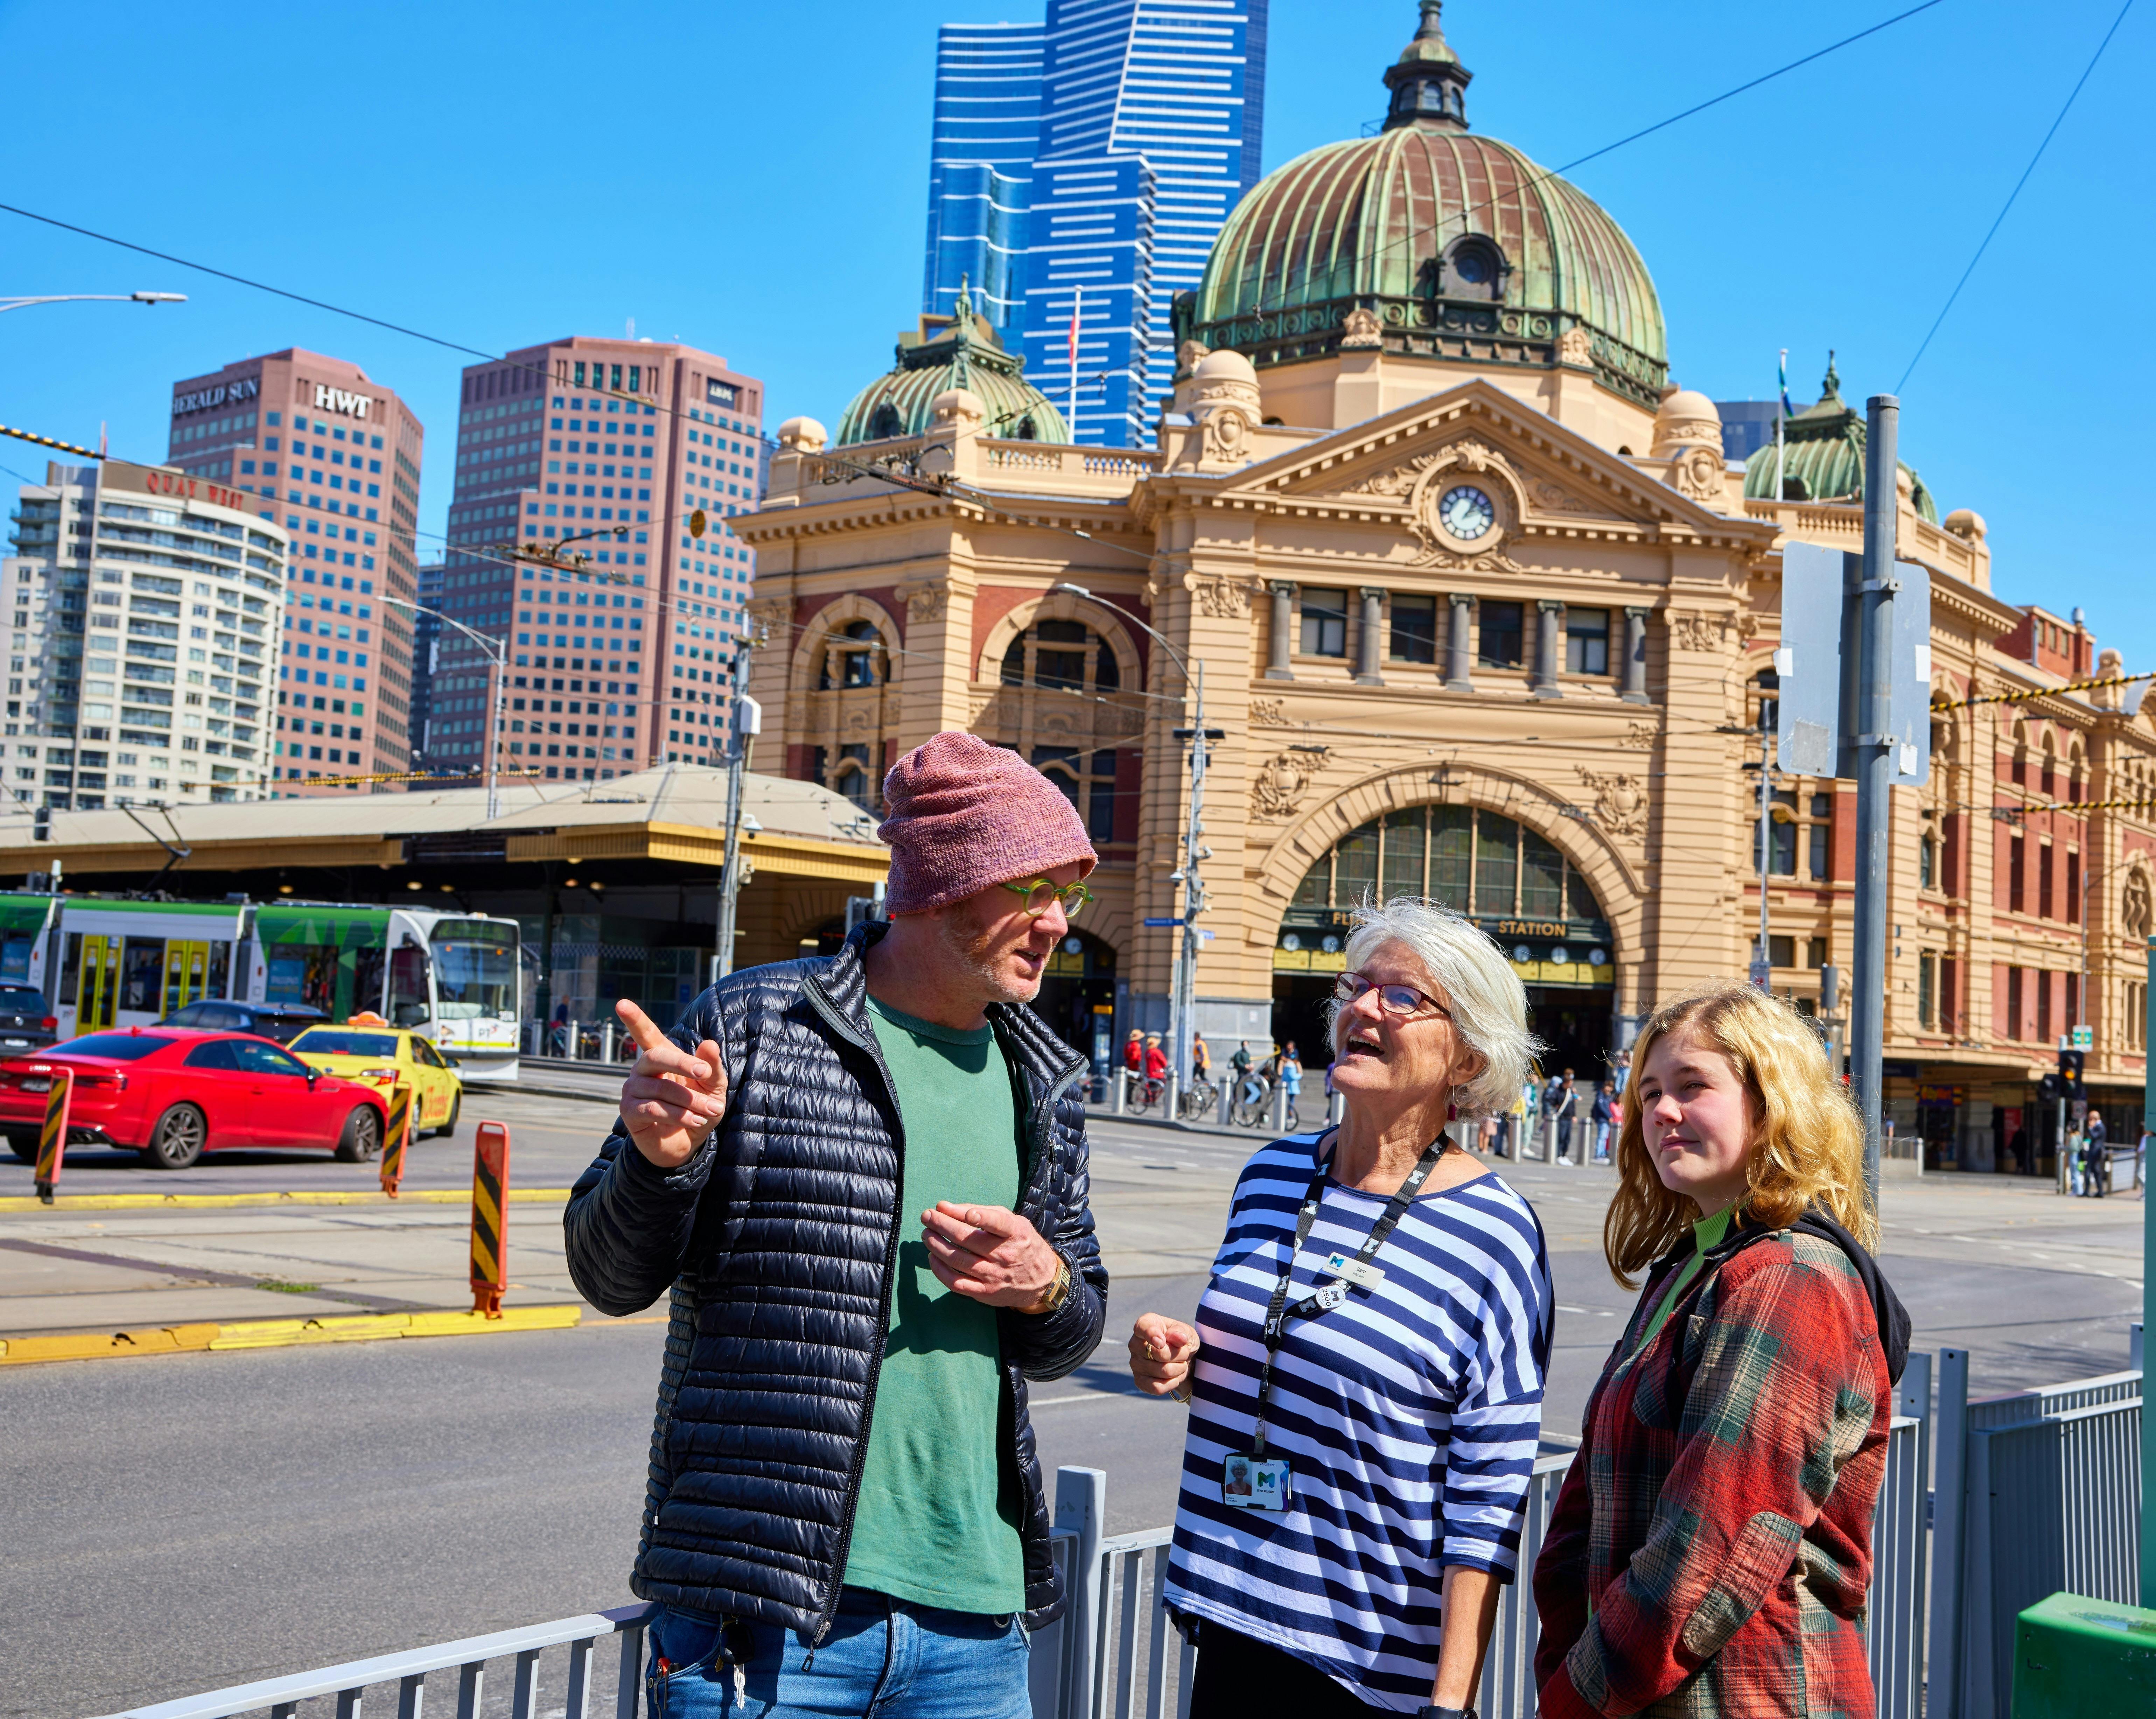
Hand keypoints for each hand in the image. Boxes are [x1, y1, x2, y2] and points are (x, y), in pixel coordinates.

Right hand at [615, 998, 727, 1169]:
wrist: (689, 1142)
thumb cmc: (699, 1107)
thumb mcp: (713, 1087)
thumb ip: (711, 1067)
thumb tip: (709, 1044)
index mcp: (661, 1056)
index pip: (645, 1033)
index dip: (634, 1018)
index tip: (621, 1003)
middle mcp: (642, 1069)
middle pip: (655, 1056)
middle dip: (682, 1063)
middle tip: (704, 1072)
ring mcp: (632, 1089)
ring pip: (661, 1088)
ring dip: (690, 1100)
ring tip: (709, 1111)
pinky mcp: (629, 1111)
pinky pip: (653, 1109)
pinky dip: (678, 1115)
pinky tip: (695, 1121)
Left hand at [921, 1202, 1060, 1309]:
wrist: (1042, 1281)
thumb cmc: (1021, 1244)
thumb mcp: (1012, 1222)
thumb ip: (981, 1211)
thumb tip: (944, 1206)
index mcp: (1015, 1233)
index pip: (998, 1223)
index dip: (982, 1217)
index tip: (966, 1213)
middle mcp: (1004, 1255)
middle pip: (967, 1239)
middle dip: (941, 1224)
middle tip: (927, 1216)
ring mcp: (994, 1276)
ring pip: (957, 1260)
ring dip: (936, 1245)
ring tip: (927, 1234)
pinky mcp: (985, 1292)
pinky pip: (955, 1283)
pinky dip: (939, 1270)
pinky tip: (933, 1258)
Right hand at [1128, 1313, 1199, 1396]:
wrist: (1182, 1361)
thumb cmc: (1182, 1341)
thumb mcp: (1187, 1332)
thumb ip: (1182, 1332)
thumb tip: (1179, 1338)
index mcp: (1145, 1324)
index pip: (1142, 1327)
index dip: (1151, 1335)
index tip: (1162, 1342)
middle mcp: (1135, 1343)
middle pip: (1159, 1354)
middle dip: (1180, 1355)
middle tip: (1185, 1353)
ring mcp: (1135, 1363)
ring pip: (1163, 1371)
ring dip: (1179, 1369)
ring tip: (1180, 1364)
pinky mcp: (1139, 1381)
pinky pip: (1157, 1387)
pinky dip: (1172, 1383)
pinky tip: (1174, 1377)